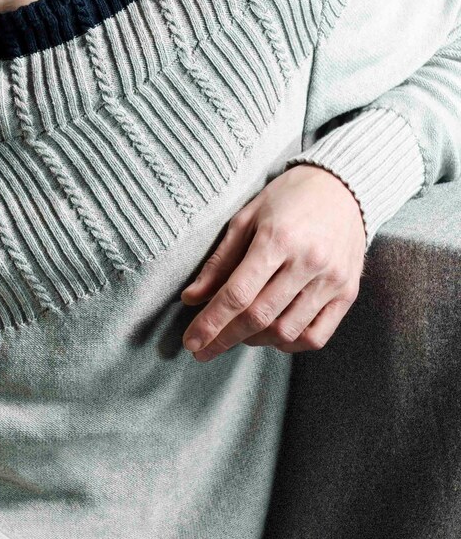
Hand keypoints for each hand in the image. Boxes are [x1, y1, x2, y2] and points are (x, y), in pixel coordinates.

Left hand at [179, 163, 366, 361]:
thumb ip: (220, 262)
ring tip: (238, 333)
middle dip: (224, 339)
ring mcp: (332, 280)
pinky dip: (289, 343)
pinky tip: (272, 334)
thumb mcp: (246, 219)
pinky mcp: (348, 293)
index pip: (237, 294)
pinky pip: (316, 336)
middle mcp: (308, 262)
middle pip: (259, 318)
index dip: (210, 323)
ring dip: (255, 341)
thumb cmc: (287, 200)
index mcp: (278, 239)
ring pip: (286, 331)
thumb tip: (192, 298)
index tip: (191, 342)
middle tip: (202, 350)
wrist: (344, 187)